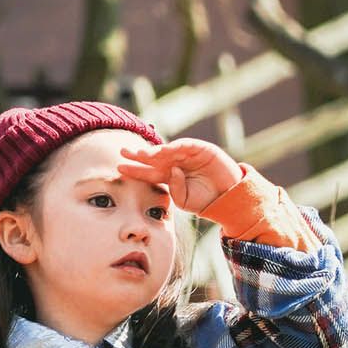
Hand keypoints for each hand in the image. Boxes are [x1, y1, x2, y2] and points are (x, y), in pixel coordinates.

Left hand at [117, 137, 242, 215]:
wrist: (228, 198)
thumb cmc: (205, 201)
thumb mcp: (184, 201)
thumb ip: (174, 190)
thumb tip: (172, 170)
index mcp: (169, 177)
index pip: (148, 172)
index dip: (135, 170)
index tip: (119, 168)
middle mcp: (176, 163)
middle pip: (153, 157)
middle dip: (139, 155)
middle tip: (123, 152)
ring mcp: (188, 154)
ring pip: (167, 150)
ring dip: (154, 151)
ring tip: (142, 154)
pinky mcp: (201, 148)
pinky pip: (186, 145)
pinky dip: (175, 147)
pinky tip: (165, 150)